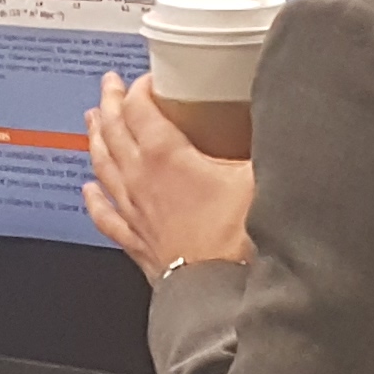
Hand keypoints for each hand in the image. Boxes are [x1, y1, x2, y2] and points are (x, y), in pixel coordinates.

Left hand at [83, 72, 254, 277]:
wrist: (218, 296)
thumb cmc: (237, 240)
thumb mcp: (260, 177)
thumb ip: (269, 144)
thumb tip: (286, 120)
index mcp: (165, 156)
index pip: (139, 108)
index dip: (140, 88)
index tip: (148, 77)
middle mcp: (141, 179)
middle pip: (114, 131)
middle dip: (110, 103)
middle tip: (108, 83)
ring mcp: (134, 212)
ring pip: (103, 166)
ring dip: (96, 140)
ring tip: (90, 120)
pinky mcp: (136, 241)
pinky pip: (105, 214)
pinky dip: (94, 199)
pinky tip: (88, 191)